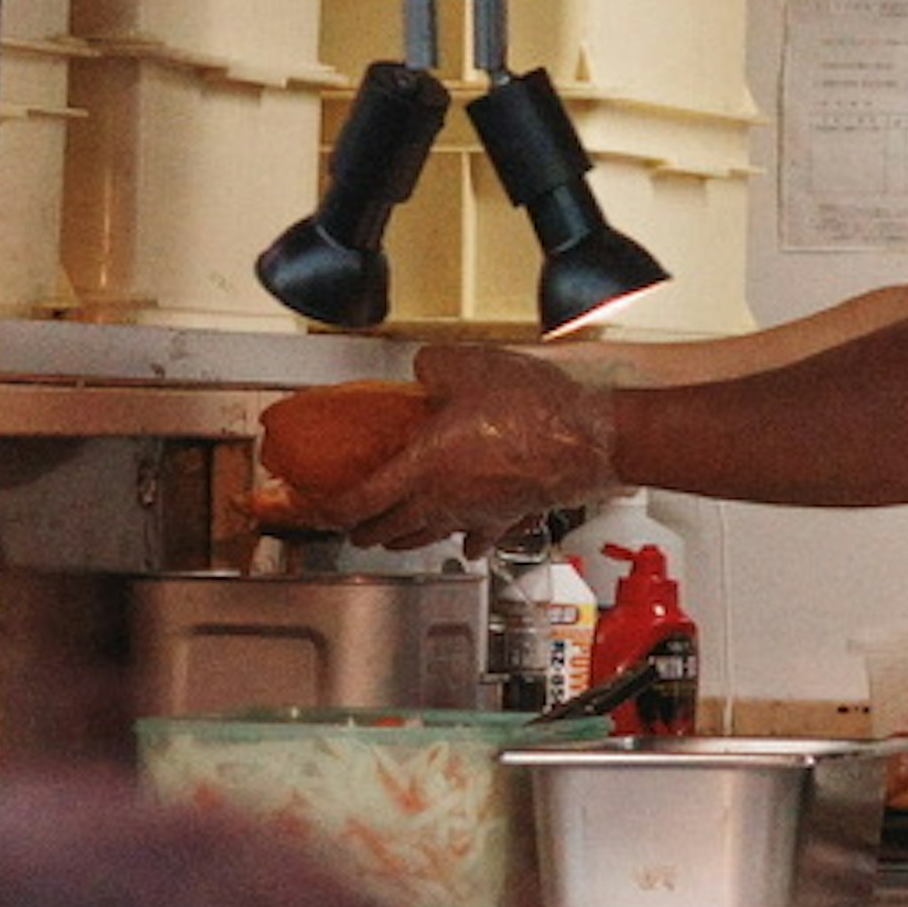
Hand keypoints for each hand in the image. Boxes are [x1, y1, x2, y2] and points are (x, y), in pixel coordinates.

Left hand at [340, 344, 619, 551]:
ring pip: (430, 535)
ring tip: (395, 536)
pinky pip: (478, 535)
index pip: (361, 502)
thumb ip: (431, 368)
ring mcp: (477, 514)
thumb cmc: (531, 410)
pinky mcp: (508, 515)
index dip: (332, 511)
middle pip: (392, 527)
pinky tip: (468, 540)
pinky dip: (465, 538)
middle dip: (366, 531)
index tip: (318, 513)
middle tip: (352, 529)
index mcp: (422, 468)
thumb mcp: (465, 366)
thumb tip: (424, 371)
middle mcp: (444, 501)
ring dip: (406, 537)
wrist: (588, 438)